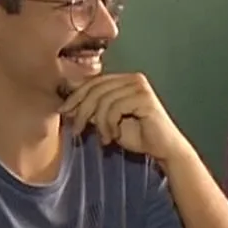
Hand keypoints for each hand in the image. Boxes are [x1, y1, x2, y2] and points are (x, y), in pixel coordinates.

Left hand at [59, 73, 188, 163]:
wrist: (164, 149)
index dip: (75, 96)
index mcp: (124, 80)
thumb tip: (67, 105)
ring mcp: (140, 87)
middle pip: (96, 88)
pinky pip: (115, 108)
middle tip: (77, 130)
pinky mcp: (145, 98)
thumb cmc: (138, 135)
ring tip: (102, 138)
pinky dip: (109, 125)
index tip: (64, 112)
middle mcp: (133, 78)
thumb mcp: (108, 121)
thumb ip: (93, 110)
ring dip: (98, 122)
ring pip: (103, 100)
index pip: (93, 82)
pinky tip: (112, 137)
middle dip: (82, 110)